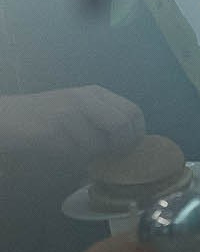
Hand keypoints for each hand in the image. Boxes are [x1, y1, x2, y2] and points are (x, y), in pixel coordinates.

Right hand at [0, 86, 143, 167]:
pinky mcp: (52, 130)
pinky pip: (73, 152)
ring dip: (88, 155)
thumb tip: (132, 144)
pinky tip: (57, 148)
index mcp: (96, 93)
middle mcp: (85, 99)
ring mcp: (69, 113)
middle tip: (106, 156)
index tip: (127, 149)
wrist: (7, 117)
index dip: (136, 134)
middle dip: (118, 147)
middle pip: (122, 126)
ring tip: (71, 148)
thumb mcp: (79, 110)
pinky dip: (70, 157)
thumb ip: (104, 121)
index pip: (133, 112)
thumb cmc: (46, 117)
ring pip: (97, 144)